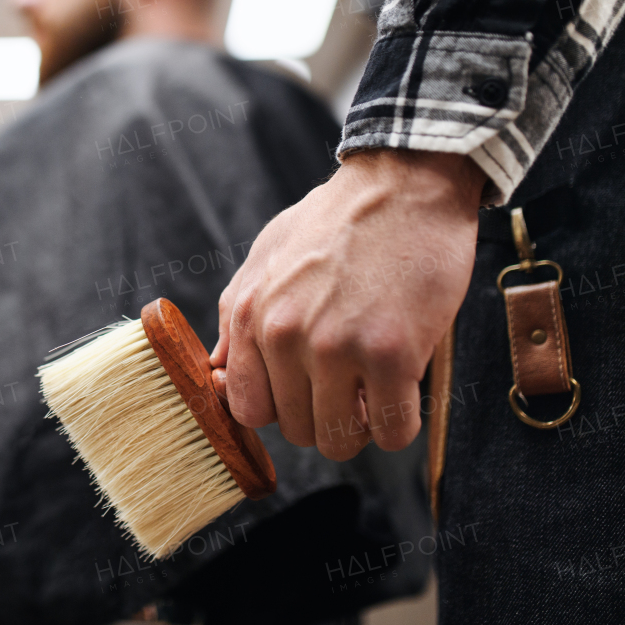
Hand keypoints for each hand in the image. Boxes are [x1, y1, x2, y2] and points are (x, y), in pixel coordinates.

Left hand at [209, 149, 485, 459]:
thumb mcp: (267, 255)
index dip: (281, 410)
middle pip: (297, 430)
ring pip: (341, 440)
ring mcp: (337, 347)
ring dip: (362, 427)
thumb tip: (219, 369)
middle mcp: (285, 336)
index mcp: (252, 314)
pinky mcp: (392, 353)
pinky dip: (400, 424)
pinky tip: (404, 389)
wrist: (403, 184)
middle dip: (326, 417)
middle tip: (350, 385)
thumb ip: (239, 315)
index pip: (248, 409)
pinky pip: (392, 431)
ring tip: (376, 389)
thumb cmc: (337, 220)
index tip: (306, 395)